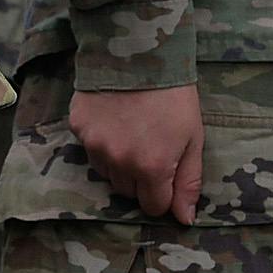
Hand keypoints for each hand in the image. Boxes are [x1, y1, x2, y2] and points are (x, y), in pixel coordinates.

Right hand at [69, 82, 203, 223]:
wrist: (139, 53)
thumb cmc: (174, 96)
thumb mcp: (193, 139)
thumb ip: (188, 182)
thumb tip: (184, 219)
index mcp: (152, 168)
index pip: (153, 207)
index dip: (163, 194)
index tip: (166, 172)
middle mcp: (120, 163)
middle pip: (128, 193)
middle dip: (140, 179)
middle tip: (150, 147)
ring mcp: (95, 146)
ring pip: (107, 174)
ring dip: (119, 163)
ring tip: (132, 133)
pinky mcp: (79, 129)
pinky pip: (90, 150)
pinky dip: (102, 142)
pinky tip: (114, 120)